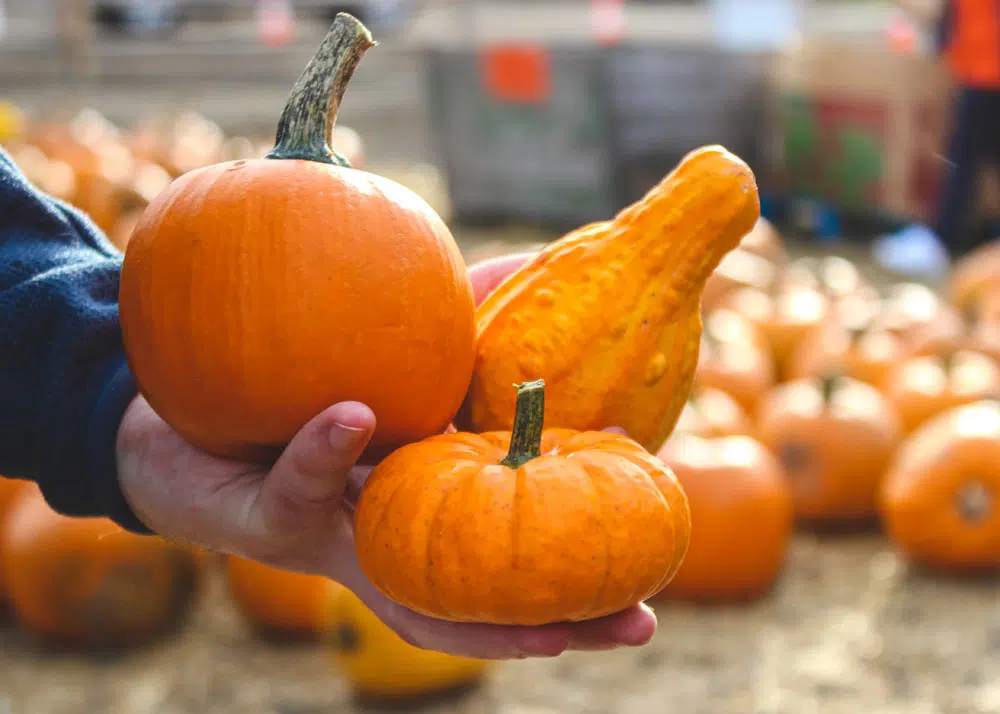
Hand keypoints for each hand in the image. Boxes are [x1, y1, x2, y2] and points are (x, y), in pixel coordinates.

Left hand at [117, 250, 656, 658]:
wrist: (177, 406)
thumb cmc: (295, 377)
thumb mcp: (391, 338)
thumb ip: (462, 311)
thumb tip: (535, 265)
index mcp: (432, 504)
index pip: (520, 548)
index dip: (585, 567)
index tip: (659, 561)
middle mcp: (395, 541)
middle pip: (487, 608)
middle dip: (563, 623)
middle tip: (639, 626)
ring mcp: (335, 543)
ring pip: (410, 603)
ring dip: (475, 617)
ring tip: (542, 619)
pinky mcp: (264, 521)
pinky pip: (300, 491)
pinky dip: (327, 452)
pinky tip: (355, 413)